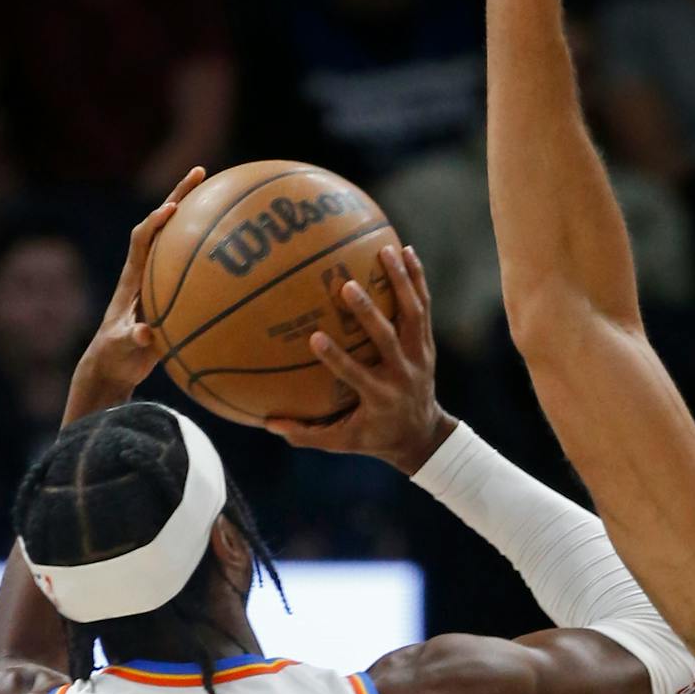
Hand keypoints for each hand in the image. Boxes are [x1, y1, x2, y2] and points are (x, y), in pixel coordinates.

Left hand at [64, 166, 205, 422]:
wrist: (113, 362)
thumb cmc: (116, 355)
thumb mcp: (124, 349)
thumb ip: (134, 340)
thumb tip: (147, 333)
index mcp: (132, 278)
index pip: (142, 239)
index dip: (155, 222)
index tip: (173, 208)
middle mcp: (144, 268)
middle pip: (162, 223)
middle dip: (180, 195)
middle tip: (201, 171)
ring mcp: (157, 276)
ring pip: (179, 237)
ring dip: (197, 212)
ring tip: (223, 189)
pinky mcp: (169, 287)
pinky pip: (194, 259)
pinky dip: (211, 246)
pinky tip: (237, 242)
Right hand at [262, 245, 456, 474]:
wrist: (423, 436)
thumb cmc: (375, 437)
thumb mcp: (342, 443)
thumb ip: (306, 434)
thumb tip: (267, 423)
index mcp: (380, 398)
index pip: (357, 376)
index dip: (338, 358)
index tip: (314, 337)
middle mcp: (402, 374)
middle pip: (388, 340)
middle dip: (369, 314)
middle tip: (347, 286)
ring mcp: (419, 356)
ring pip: (413, 315)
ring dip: (402, 282)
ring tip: (386, 250)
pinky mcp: (426, 343)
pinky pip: (424, 307)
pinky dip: (417, 279)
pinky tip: (407, 251)